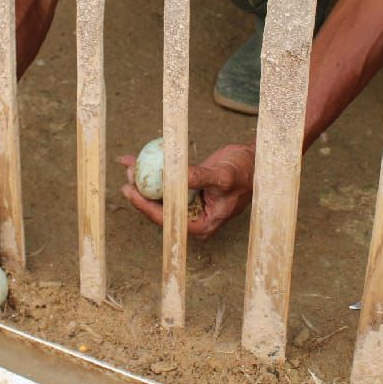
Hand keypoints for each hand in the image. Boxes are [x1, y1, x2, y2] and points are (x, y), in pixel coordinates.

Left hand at [119, 143, 255, 238]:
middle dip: (141, 191)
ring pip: (160, 194)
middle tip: (128, 175)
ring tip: (130, 164)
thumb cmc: (244, 173)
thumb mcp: (222, 176)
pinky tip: (139, 159)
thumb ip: (199, 177)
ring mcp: (189, 203)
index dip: (146, 206)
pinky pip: (166, 182)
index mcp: (201, 224)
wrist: (254, 162)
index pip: (168, 219)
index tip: (131, 191)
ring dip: (144, 179)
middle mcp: (192, 217)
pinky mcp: (187, 189)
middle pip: (160, 208)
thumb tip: (175, 176)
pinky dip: (154, 170)